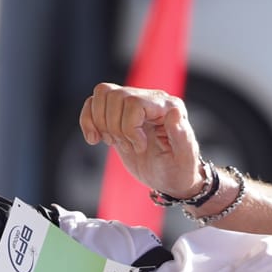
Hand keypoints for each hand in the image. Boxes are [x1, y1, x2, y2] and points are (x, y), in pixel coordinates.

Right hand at [79, 84, 204, 200]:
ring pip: (103, 92)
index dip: (129, 128)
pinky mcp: (118, 114)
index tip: (140, 148)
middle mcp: (151, 99)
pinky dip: (87, 121)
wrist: (169, 178)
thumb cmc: (180, 170)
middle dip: (115, 128)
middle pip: (116, 96)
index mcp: (169, 106)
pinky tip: (94, 139)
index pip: (134, 103)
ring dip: (101, 123)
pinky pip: (93, 101)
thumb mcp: (184, 159)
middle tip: (127, 147)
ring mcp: (134, 104)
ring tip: (114, 142)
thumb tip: (174, 112)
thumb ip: (182, 136)